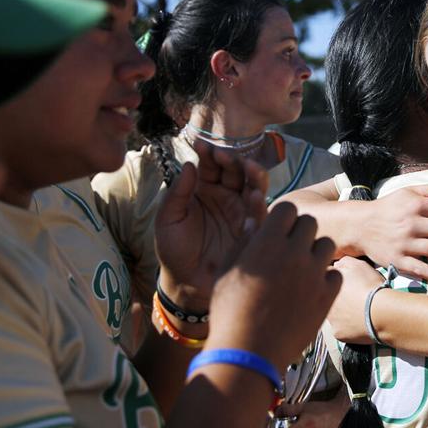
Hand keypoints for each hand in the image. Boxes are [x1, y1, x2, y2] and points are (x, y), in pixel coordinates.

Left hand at [154, 139, 268, 312]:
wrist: (187, 283)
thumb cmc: (174, 249)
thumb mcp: (168, 219)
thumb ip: (177, 193)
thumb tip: (189, 165)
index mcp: (204, 189)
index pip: (210, 164)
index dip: (208, 153)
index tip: (203, 145)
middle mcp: (226, 195)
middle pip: (235, 170)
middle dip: (232, 159)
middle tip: (226, 154)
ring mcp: (240, 211)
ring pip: (253, 186)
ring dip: (253, 175)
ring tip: (249, 168)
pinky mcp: (251, 229)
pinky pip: (259, 213)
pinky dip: (259, 203)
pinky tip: (255, 196)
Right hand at [206, 202, 340, 369]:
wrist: (248, 352)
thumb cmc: (230, 312)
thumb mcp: (227, 272)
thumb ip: (243, 243)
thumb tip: (256, 222)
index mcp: (267, 242)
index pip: (288, 208)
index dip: (282, 218)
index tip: (277, 232)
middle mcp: (294, 252)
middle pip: (310, 222)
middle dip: (300, 231)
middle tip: (289, 250)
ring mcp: (313, 274)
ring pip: (326, 245)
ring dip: (315, 252)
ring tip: (302, 268)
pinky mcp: (326, 296)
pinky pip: (336, 274)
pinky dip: (326, 278)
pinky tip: (311, 289)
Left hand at [325, 257, 382, 344]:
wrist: (382, 312)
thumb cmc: (371, 287)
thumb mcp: (358, 265)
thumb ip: (343, 262)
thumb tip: (336, 265)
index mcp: (326, 283)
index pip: (324, 277)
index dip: (334, 278)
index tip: (346, 282)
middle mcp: (323, 301)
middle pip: (326, 296)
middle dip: (337, 296)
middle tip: (353, 297)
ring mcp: (329, 318)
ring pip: (333, 313)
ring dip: (341, 311)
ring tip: (358, 310)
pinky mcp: (337, 332)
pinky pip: (340, 328)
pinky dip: (348, 325)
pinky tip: (359, 321)